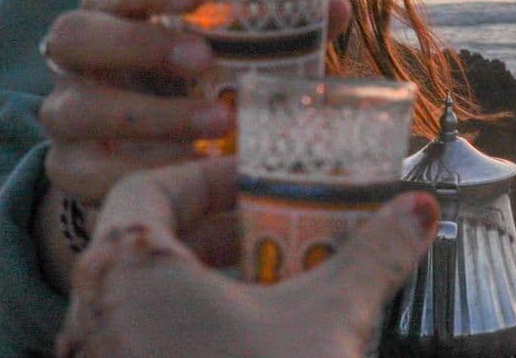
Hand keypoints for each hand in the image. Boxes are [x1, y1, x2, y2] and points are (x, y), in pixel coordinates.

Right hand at [34, 0, 350, 287]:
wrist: (150, 153)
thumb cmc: (200, 84)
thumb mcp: (234, 55)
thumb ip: (281, 31)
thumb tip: (337, 6)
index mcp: (117, 11)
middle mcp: (78, 55)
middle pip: (75, 34)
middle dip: (140, 44)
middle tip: (205, 59)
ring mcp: (65, 110)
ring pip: (77, 106)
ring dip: (150, 115)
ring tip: (216, 121)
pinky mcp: (67, 166)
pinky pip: (85, 169)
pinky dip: (138, 169)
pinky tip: (187, 170)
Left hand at [55, 158, 438, 357]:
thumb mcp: (326, 319)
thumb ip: (372, 258)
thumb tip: (419, 209)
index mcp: (129, 271)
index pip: (147, 188)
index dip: (206, 177)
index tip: (260, 179)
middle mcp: (97, 313)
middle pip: (153, 242)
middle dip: (228, 229)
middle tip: (288, 226)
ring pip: (155, 296)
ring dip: (218, 278)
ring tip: (285, 282)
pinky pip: (154, 337)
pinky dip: (201, 323)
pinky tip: (261, 338)